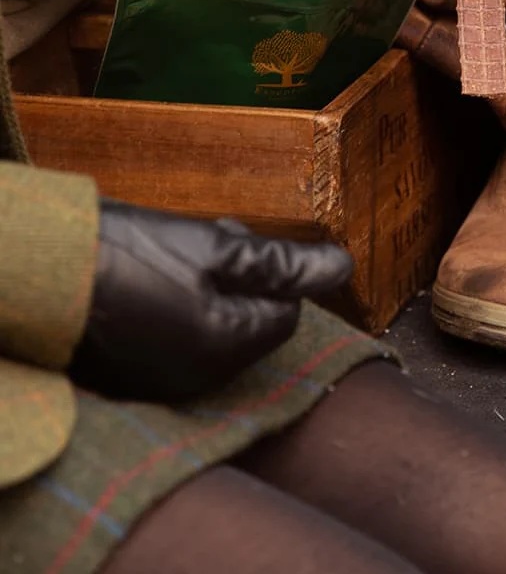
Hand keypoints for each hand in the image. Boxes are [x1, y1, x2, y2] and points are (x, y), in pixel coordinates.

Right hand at [70, 199, 352, 401]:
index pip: (286, 315)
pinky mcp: (134, 375)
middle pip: (252, 322)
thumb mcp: (217, 248)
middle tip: (209, 243)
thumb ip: (284, 265)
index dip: (272, 273)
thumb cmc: (129, 253)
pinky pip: (179, 341)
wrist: (42, 269)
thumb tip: (344, 267)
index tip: (238, 242)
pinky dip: (180, 310)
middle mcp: (199, 380)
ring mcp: (163, 382)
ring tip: (174, 256)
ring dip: (212, 290)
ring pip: (216, 328)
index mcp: (227, 349)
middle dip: (243, 279)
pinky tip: (153, 281)